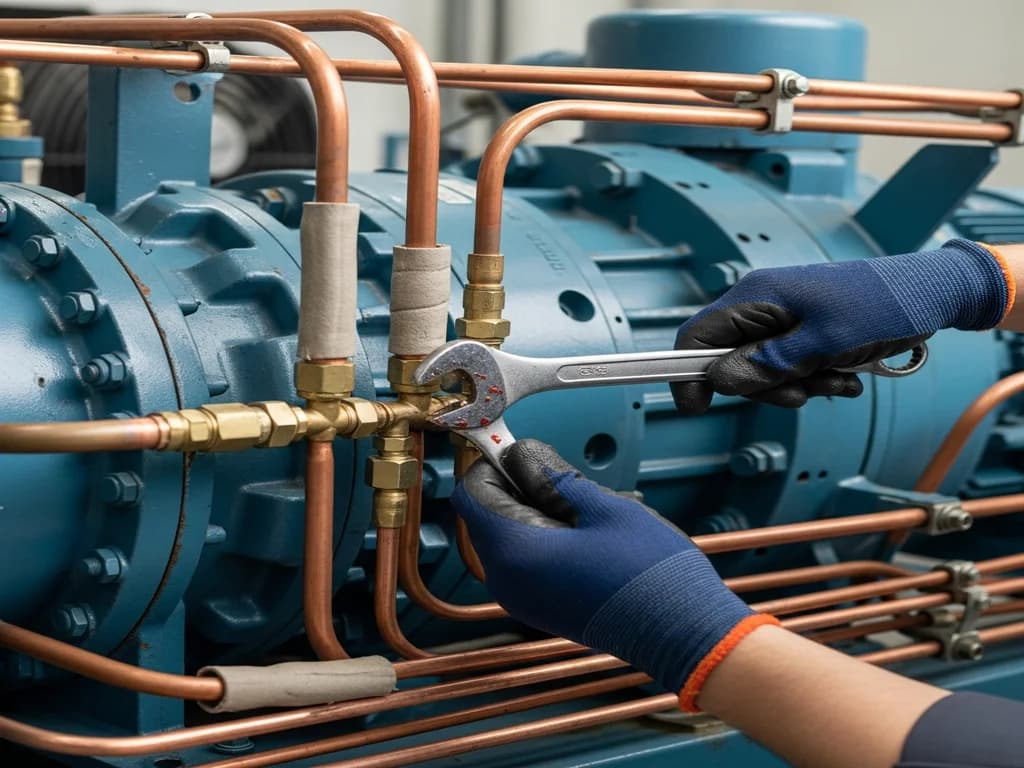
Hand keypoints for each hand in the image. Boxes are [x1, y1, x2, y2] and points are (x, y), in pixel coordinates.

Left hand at [451, 440, 776, 707]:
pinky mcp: (543, 608)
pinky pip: (528, 561)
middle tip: (566, 478)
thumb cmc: (649, 574)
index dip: (490, 464)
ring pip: (511, 536)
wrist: (682, 634)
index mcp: (515, 552)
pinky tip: (590, 533)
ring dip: (539, 511)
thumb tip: (520, 456)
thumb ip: (552, 476)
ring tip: (588, 508)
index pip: (472, 493)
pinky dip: (548, 538)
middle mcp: (508, 582)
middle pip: (489, 514)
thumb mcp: (602, 506)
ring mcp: (524, 600)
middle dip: (520, 487)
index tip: (518, 450)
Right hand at [672, 239, 1010, 413]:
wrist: (932, 293)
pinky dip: (812, 377)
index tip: (696, 407)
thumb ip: (767, 364)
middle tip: (802, 390)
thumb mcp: (823, 344)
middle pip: (730, 361)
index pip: (696, 336)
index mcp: (756, 297)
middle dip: (765, 386)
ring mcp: (781, 317)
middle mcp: (761, 304)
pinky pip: (788, 365)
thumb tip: (718, 380)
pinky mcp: (801, 329)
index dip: (688, 374)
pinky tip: (844, 373)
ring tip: (837, 377)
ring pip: (762, 368)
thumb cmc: (882, 306)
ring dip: (797, 385)